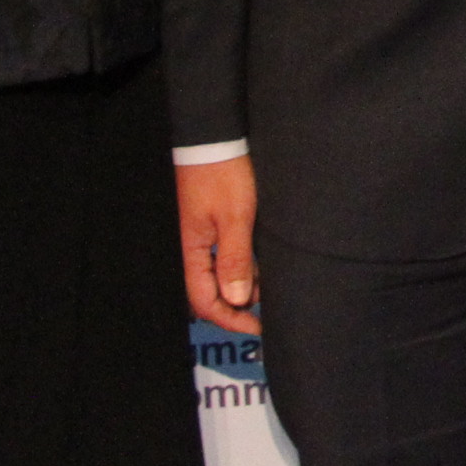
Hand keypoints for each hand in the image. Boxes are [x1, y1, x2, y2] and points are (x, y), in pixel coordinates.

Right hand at [177, 154, 260, 335]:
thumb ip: (235, 259)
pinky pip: (226, 255)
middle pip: (211, 292)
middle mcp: (195, 248)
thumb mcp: (236, 217)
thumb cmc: (224, 173)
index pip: (205, 301)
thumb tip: (238, 300)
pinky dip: (244, 264)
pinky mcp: (214, 224)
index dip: (231, 319)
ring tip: (272, 280)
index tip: (258, 327)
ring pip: (221, 274)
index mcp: (193, 250)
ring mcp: (203, 236)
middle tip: (270, 302)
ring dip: (244, 283)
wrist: (215, 138)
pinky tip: (264, 260)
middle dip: (239, 304)